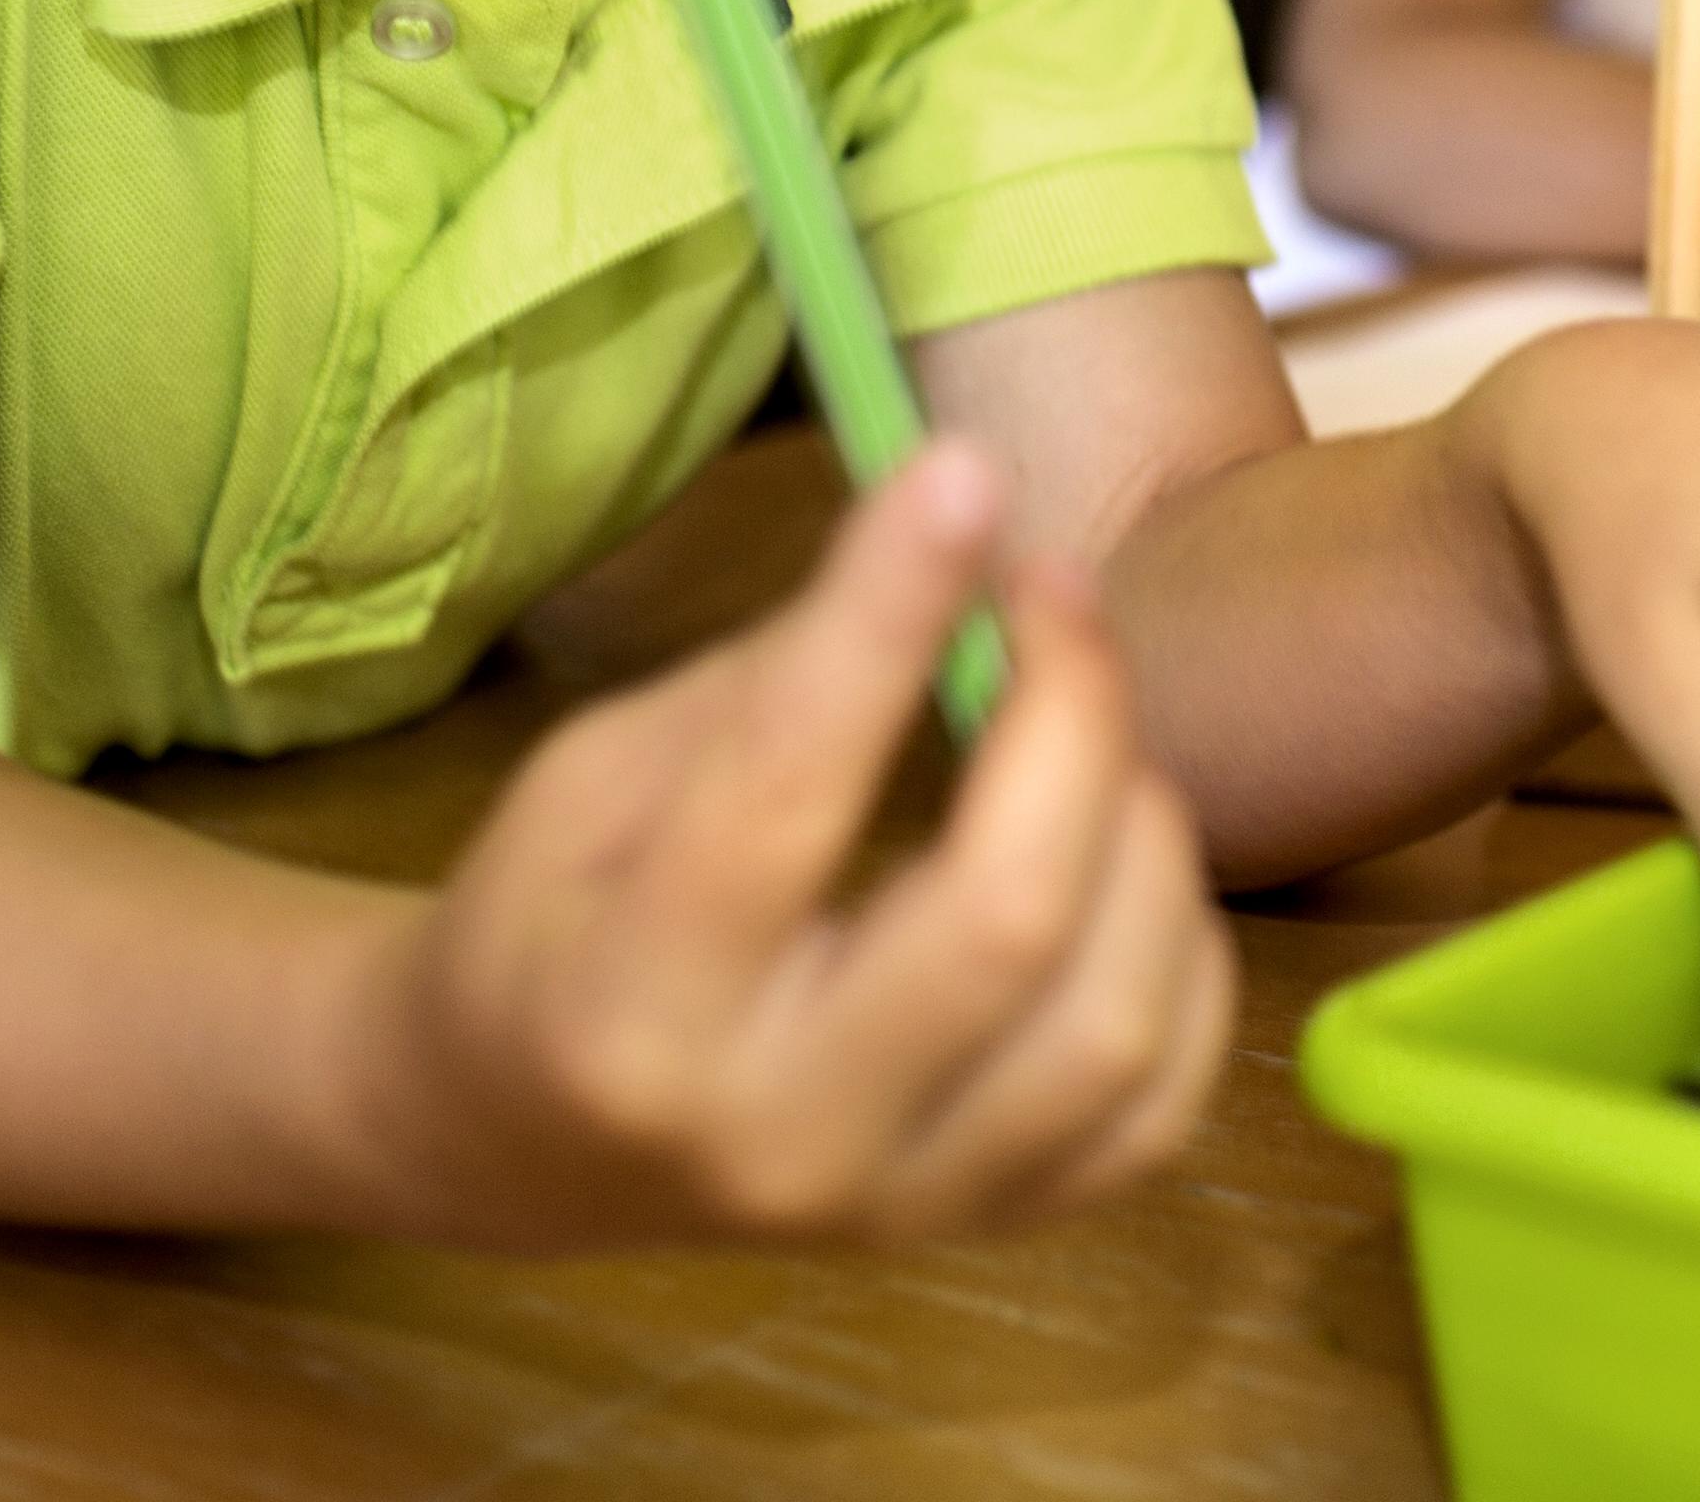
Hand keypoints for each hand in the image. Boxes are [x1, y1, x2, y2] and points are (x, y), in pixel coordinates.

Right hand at [349, 443, 1232, 1246]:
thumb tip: (954, 538)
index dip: (888, 614)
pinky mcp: (989, 1227)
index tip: (962, 472)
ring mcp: (898, 1207)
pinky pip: (1163, 1100)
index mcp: (629, 1007)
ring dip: (1140, 830)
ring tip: (1085, 740)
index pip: (788, 792)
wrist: (519, 1137)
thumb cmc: (562, 916)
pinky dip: (1181, 955)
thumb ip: (772, 682)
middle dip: (1068, 712)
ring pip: (1114, 1017)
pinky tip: (1118, 868)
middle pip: (1003, 916)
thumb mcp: (596, 773)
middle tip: (1051, 589)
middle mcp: (776, 1132)